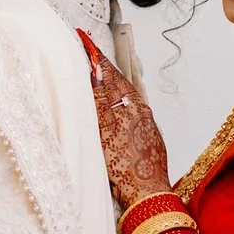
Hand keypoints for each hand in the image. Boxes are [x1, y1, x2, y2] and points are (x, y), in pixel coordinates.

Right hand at [81, 35, 170, 208]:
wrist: (147, 193)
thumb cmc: (125, 168)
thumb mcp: (103, 130)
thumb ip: (98, 100)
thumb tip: (94, 72)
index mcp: (130, 105)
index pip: (108, 74)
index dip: (95, 56)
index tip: (85, 40)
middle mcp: (141, 111)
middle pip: (119, 83)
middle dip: (103, 68)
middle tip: (89, 53)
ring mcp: (147, 125)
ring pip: (127, 98)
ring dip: (112, 86)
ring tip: (99, 77)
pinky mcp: (149, 138)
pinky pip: (133, 113)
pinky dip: (120, 105)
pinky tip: (115, 111)